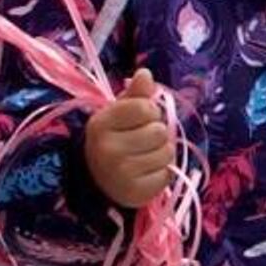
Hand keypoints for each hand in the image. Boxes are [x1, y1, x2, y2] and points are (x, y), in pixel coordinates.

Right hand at [82, 68, 175, 209]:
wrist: (97, 181)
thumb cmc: (114, 139)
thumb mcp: (118, 114)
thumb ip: (135, 95)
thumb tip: (145, 73)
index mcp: (100, 124)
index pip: (145, 107)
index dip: (150, 112)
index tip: (140, 120)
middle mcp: (107, 148)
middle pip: (160, 131)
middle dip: (157, 134)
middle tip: (142, 141)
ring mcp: (120, 173)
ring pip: (167, 153)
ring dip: (162, 154)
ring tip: (144, 157)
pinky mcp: (134, 192)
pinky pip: (167, 175)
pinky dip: (161, 173)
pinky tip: (145, 174)